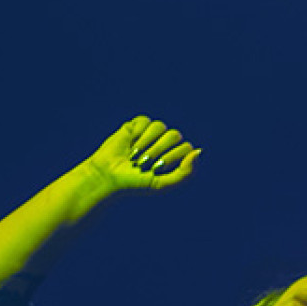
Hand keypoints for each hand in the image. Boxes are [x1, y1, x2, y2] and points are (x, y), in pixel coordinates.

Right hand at [80, 116, 199, 194]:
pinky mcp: (137, 125)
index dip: (171, 157)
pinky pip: (145, 121)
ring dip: (147, 142)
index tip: (156, 169)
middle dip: (158, 150)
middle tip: (143, 163)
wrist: (108, 176)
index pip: (186, 147)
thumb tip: (199, 151)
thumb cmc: (136, 183)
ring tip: (135, 156)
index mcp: (176, 157)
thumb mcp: (163, 184)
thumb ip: (185, 173)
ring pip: (160, 126)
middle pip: (174, 135)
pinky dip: (138, 133)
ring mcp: (152, 133)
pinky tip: (130, 143)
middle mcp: (167, 143)